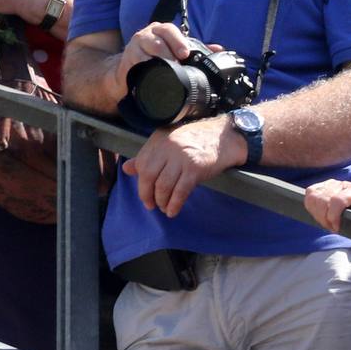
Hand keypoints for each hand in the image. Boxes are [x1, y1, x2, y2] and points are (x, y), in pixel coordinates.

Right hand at [115, 22, 200, 85]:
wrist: (131, 67)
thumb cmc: (156, 55)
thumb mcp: (175, 49)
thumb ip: (196, 48)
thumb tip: (218, 49)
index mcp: (160, 31)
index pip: (169, 30)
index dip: (177, 41)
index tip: (184, 53)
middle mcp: (145, 36)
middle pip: (155, 40)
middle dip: (167, 51)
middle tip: (177, 62)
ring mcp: (133, 48)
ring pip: (143, 52)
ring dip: (154, 61)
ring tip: (163, 71)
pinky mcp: (126, 62)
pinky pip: (132, 65)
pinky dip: (140, 70)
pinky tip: (147, 77)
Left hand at [124, 117, 243, 217]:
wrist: (224, 137)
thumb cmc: (195, 141)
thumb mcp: (168, 143)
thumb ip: (148, 156)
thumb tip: (126, 169)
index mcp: (159, 140)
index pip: (141, 163)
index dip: (141, 183)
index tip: (145, 195)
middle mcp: (167, 147)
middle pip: (149, 176)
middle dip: (147, 195)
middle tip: (151, 205)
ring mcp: (181, 158)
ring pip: (163, 186)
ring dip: (162, 201)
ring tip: (164, 208)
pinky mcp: (195, 169)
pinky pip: (180, 191)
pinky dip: (174, 205)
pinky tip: (173, 211)